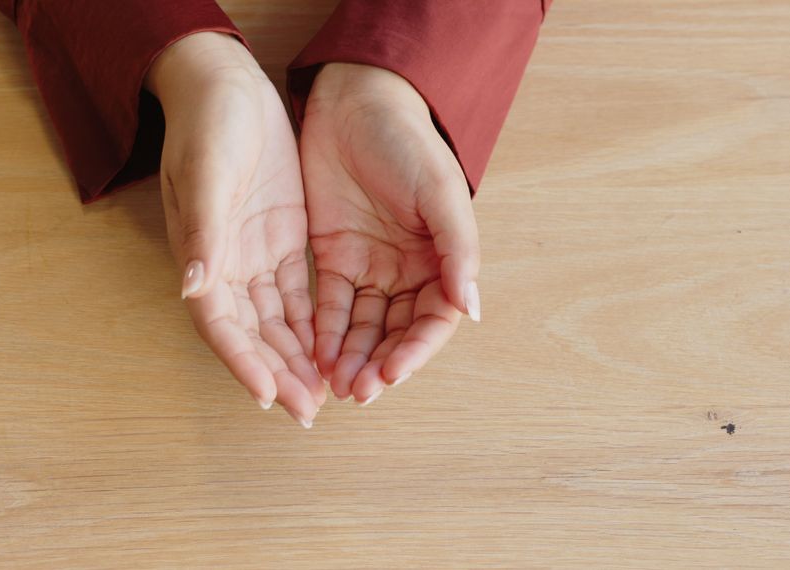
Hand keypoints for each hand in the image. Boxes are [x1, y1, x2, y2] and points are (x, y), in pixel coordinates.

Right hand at [145, 32, 324, 426]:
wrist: (228, 86)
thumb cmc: (208, 125)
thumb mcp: (206, 174)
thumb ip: (202, 234)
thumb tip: (192, 288)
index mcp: (202, 255)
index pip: (221, 323)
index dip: (242, 361)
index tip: (268, 395)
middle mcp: (226, 265)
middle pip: (252, 333)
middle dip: (277, 373)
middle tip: (307, 411)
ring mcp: (254, 255)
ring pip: (278, 321)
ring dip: (296, 358)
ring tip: (323, 394)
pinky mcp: (281, 239)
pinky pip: (298, 294)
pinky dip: (311, 325)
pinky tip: (330, 349)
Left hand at [299, 63, 481, 404]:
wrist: (356, 102)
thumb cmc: (407, 143)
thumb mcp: (438, 193)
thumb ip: (457, 252)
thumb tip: (472, 311)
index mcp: (440, 259)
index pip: (432, 321)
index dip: (415, 351)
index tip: (392, 373)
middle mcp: (406, 270)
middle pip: (394, 331)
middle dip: (378, 364)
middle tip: (358, 392)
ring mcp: (367, 266)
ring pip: (361, 326)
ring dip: (350, 357)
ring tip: (336, 385)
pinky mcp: (331, 256)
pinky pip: (328, 304)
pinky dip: (324, 332)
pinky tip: (316, 356)